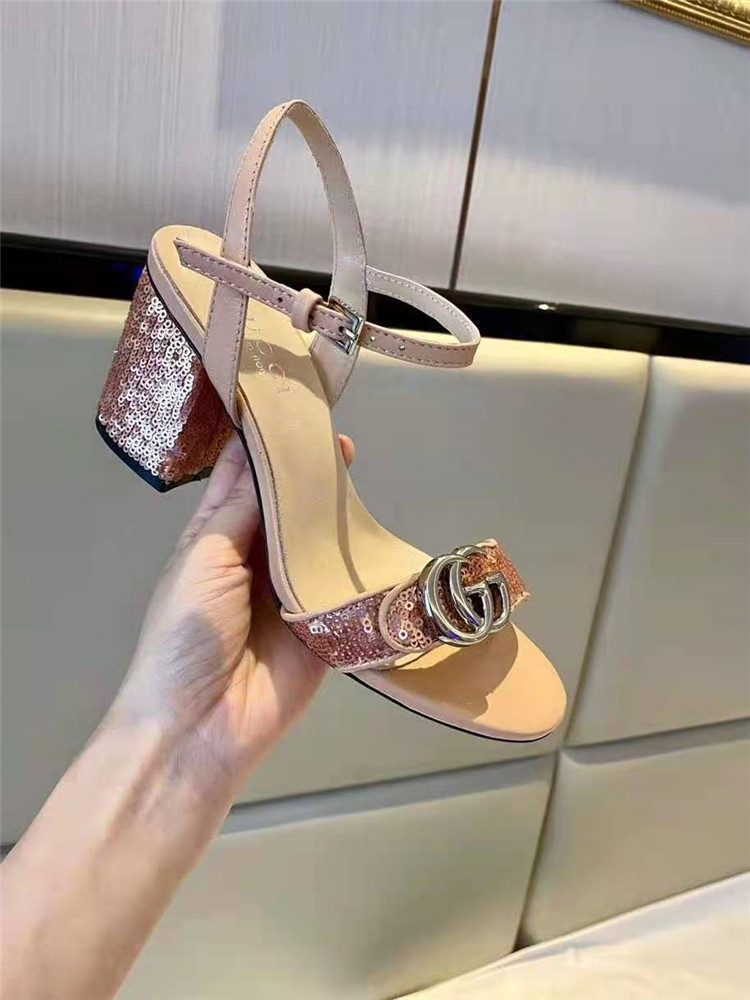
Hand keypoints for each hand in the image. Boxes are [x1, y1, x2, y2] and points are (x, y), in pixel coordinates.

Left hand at [109, 433, 354, 797]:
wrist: (202, 725)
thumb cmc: (188, 633)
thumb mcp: (205, 559)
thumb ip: (242, 510)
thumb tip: (268, 460)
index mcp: (215, 536)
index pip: (240, 477)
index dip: (263, 444)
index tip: (290, 407)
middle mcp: (254, 557)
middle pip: (285, 506)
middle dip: (308, 474)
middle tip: (339, 439)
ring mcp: (290, 591)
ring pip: (315, 540)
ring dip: (334, 512)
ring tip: (359, 473)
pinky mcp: (323, 624)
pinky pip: (342, 585)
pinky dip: (356, 561)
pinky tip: (376, 531)